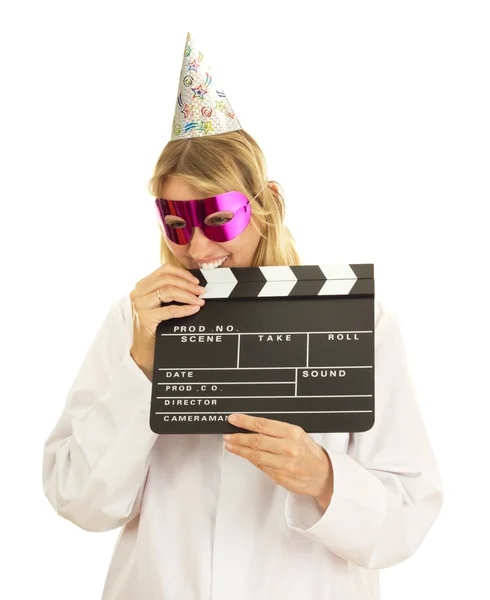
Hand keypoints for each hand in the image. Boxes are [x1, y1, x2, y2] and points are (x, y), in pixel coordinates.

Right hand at [129, 263, 205, 377]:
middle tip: (201, 292)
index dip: (183, 273)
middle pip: (168, 280)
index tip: (195, 281)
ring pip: (169, 291)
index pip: (164, 270)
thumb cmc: (154, 325)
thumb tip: (192, 285)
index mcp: (142, 286)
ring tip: (199, 301)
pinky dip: (185, 309)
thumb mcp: (158, 304)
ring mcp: (140, 304)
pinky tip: (194, 309)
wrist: (144, 349)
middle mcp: (138, 293)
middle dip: (188, 285)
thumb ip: (168, 292)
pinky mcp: (145, 317)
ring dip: (188, 295)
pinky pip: (170, 310)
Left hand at [223, 414, 333, 510]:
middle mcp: (288, 448)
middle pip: (256, 440)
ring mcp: (284, 464)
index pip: (263, 424)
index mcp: (292, 433)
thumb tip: (253, 427)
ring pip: (255, 455)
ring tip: (231, 445)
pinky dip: (251, 459)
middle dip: (238, 437)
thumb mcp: (298, 434)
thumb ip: (277, 431)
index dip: (245, 421)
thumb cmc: (310, 452)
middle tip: (227, 435)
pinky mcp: (281, 477)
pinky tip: (245, 455)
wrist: (324, 475)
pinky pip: (261, 466)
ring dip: (240, 450)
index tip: (234, 419)